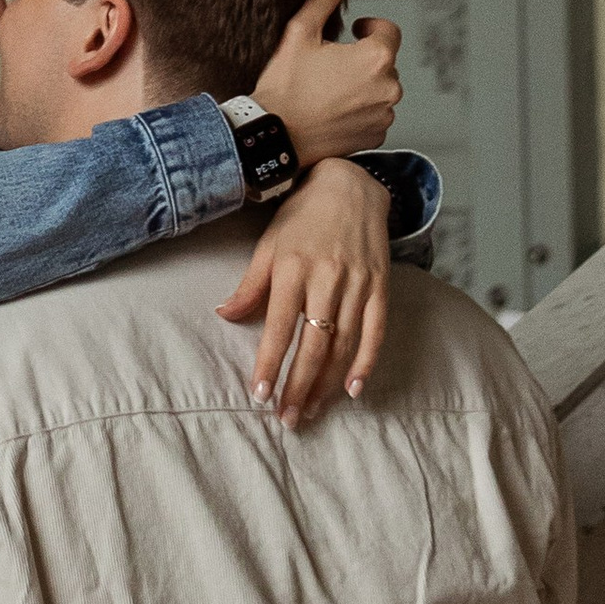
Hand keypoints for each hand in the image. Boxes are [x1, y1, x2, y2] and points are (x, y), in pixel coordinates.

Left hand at [218, 158, 392, 425]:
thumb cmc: (300, 216)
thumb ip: (249, 284)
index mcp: (292, 268)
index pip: (279, 326)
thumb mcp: (268, 244)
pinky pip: (376, 331)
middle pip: (313, 344)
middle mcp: (326, 278)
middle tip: (287, 418)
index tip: (260, 395)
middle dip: (298, 385)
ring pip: (343, 344)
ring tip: (310, 410)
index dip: (270, 362)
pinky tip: (354, 390)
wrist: (349, 185)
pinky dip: (367, 362)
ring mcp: (357, 283)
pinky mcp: (381, 286)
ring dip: (327, 384)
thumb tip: (223, 316)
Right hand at [252, 0, 402, 163]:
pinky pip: (375, 115)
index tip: (353, 32)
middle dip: (362, 58)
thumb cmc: (285, 85)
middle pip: (384, 61)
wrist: (275, 137)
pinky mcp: (375, 136)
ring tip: (328, 89)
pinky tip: (332, 109)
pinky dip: (360, 110)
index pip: (389, 30)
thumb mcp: (300, 33)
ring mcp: (384, 115)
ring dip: (362, 84)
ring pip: (380, 88)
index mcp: (376, 57)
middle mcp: (388, 87)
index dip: (370, 28)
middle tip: (330, 64)